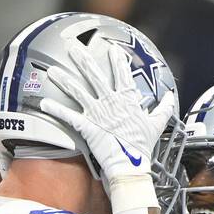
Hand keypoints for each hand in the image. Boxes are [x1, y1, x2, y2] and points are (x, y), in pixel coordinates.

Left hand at [42, 40, 176, 185]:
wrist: (131, 165)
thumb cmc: (143, 147)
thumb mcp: (156, 125)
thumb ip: (163, 109)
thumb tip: (170, 97)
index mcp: (127, 101)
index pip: (122, 75)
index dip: (117, 61)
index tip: (112, 48)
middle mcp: (110, 102)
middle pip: (94, 76)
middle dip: (82, 60)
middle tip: (72, 48)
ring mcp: (97, 114)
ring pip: (78, 92)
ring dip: (64, 80)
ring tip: (52, 70)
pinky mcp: (87, 127)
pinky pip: (69, 116)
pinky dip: (56, 110)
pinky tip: (43, 103)